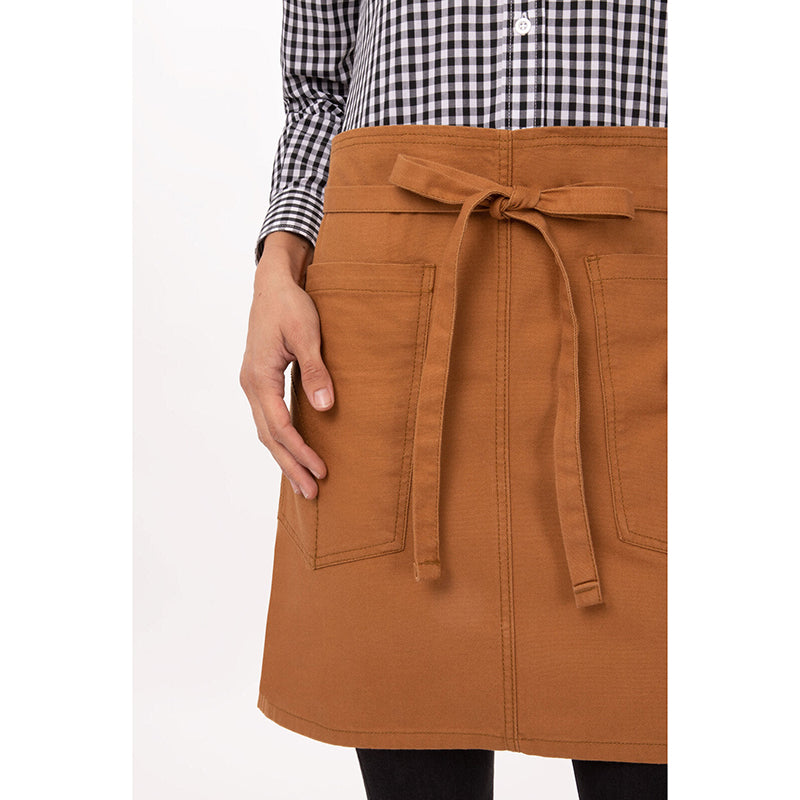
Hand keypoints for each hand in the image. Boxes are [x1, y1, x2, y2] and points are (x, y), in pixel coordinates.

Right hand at [239, 231, 333, 499]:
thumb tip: (325, 407)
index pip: (280, 427)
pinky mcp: (261, 381)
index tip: (321, 470)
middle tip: (311, 493)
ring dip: (285, 457)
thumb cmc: (290, 306)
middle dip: (290, 466)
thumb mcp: (306, 335)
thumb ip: (316, 371)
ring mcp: (253, 384)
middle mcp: (251, 386)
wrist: (273, 284)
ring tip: (304, 482)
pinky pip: (269, 419)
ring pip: (267, 431)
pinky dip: (281, 439)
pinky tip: (294, 450)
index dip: (301, 451)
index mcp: (259, 378)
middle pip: (269, 437)